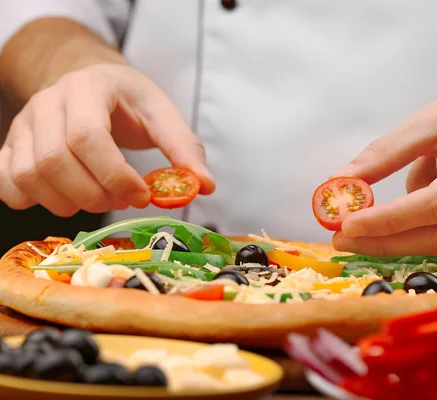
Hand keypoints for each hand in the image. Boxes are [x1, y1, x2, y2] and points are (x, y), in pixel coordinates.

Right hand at [0, 64, 214, 215]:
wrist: (92, 83)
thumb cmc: (128, 101)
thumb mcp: (162, 115)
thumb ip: (184, 149)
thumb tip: (204, 186)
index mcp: (87, 88)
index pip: (87, 137)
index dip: (114, 175)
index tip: (142, 196)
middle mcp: (47, 103)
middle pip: (54, 162)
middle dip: (95, 194)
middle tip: (124, 200)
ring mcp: (24, 125)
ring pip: (29, 176)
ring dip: (69, 202)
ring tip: (101, 198)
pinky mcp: (12, 145)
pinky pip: (7, 183)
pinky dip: (34, 202)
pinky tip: (67, 197)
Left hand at [331, 75, 436, 255]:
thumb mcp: (430, 120)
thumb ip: (384, 154)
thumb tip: (339, 183)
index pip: (435, 206)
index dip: (388, 221)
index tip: (346, 226)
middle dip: (385, 240)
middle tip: (343, 238)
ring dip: (414, 218)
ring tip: (431, 167)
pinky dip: (434, 219)